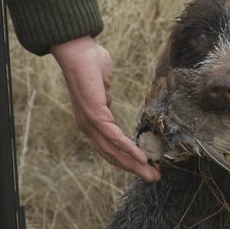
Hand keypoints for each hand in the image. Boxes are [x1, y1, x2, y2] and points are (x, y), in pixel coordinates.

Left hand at [52, 37, 159, 181]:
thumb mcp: (102, 86)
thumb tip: (108, 101)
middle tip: (154, 179)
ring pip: (113, 151)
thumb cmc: (89, 62)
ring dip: (134, 164)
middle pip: (112, 156)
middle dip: (134, 169)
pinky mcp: (94, 115)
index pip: (110, 148)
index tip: (146, 167)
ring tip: (152, 174)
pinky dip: (128, 149)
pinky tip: (142, 158)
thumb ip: (106, 97)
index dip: (128, 160)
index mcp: (90, 122)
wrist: (76, 50)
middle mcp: (88, 127)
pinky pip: (113, 137)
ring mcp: (90, 123)